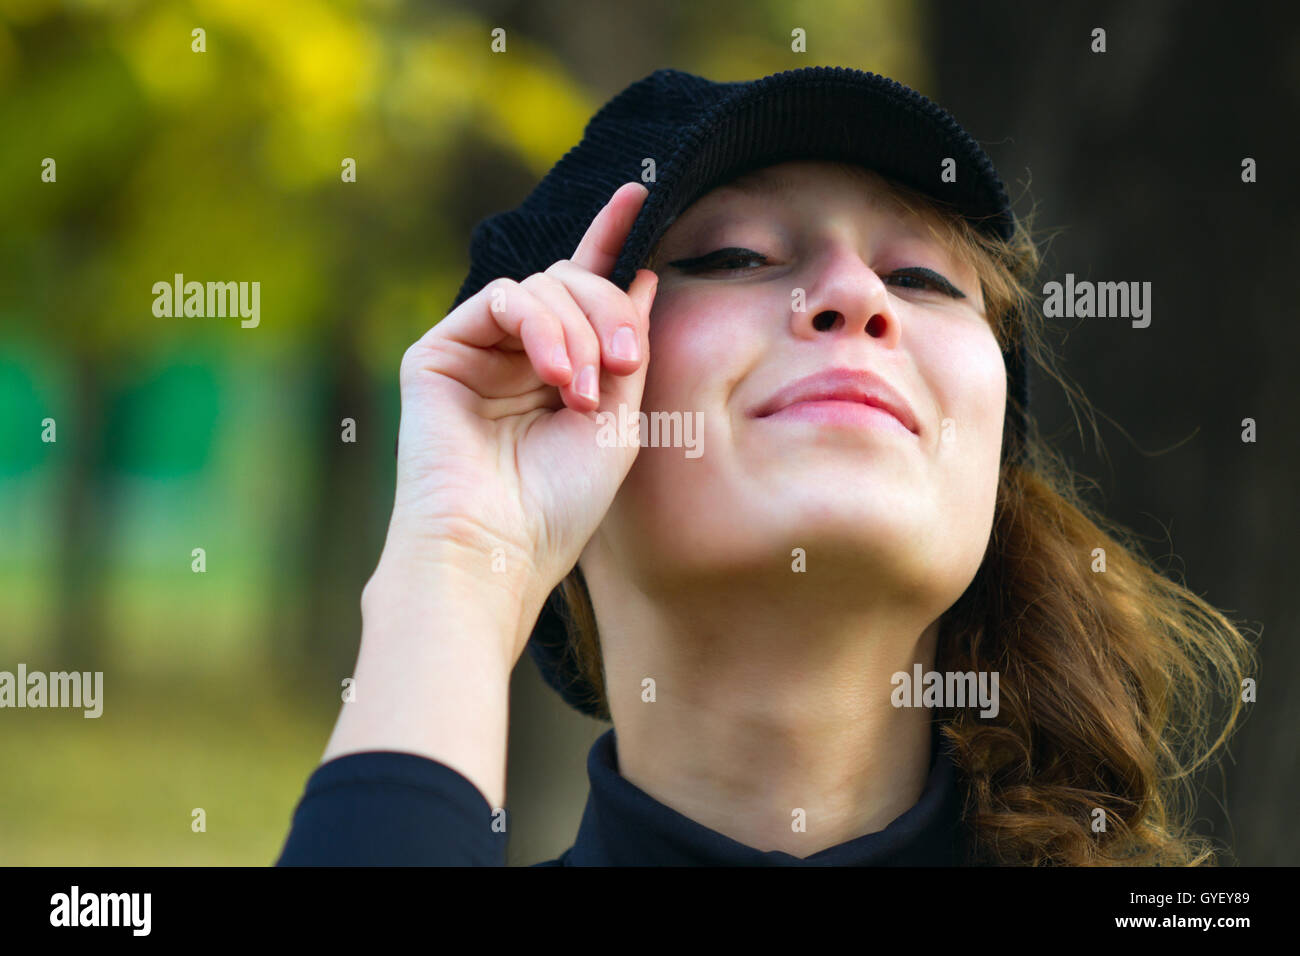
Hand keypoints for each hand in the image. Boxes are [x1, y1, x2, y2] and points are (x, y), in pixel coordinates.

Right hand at [382, 182, 656, 663]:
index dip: (610, 240)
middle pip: (574, 283)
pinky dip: (541, 329)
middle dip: (611, 312)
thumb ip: (627, 346)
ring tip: (583, 393)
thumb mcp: (618, 419)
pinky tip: (556, 377)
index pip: (585, 293)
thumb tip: (641, 274)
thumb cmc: (560, 504)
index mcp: (558, 372)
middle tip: (627, 366)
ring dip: (581, 332)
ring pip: (544, 287)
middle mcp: (517, 356)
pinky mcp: (438, 353)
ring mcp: (476, 352)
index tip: (640, 191)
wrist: (496, 550)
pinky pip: (502, 301)